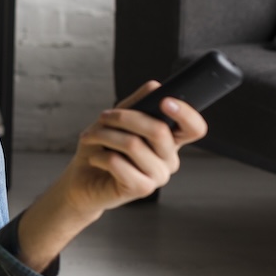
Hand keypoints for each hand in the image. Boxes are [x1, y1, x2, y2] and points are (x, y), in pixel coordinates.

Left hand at [14, 81, 209, 271]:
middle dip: (123, 117)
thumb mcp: (114, 121)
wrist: (82, 180)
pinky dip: (100, 155)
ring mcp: (158, 175)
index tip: (165, 101)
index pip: (194, 127)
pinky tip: (95, 158)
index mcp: (169, 140)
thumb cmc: (100, 149)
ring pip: (134, 144)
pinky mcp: (142, 188)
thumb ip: (135, 104)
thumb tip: (154, 86)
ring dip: (105, 135)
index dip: (186, 113)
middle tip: (103, 117)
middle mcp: (169, 158)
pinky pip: (119, 163)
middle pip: (159, 130)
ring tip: (90, 137)